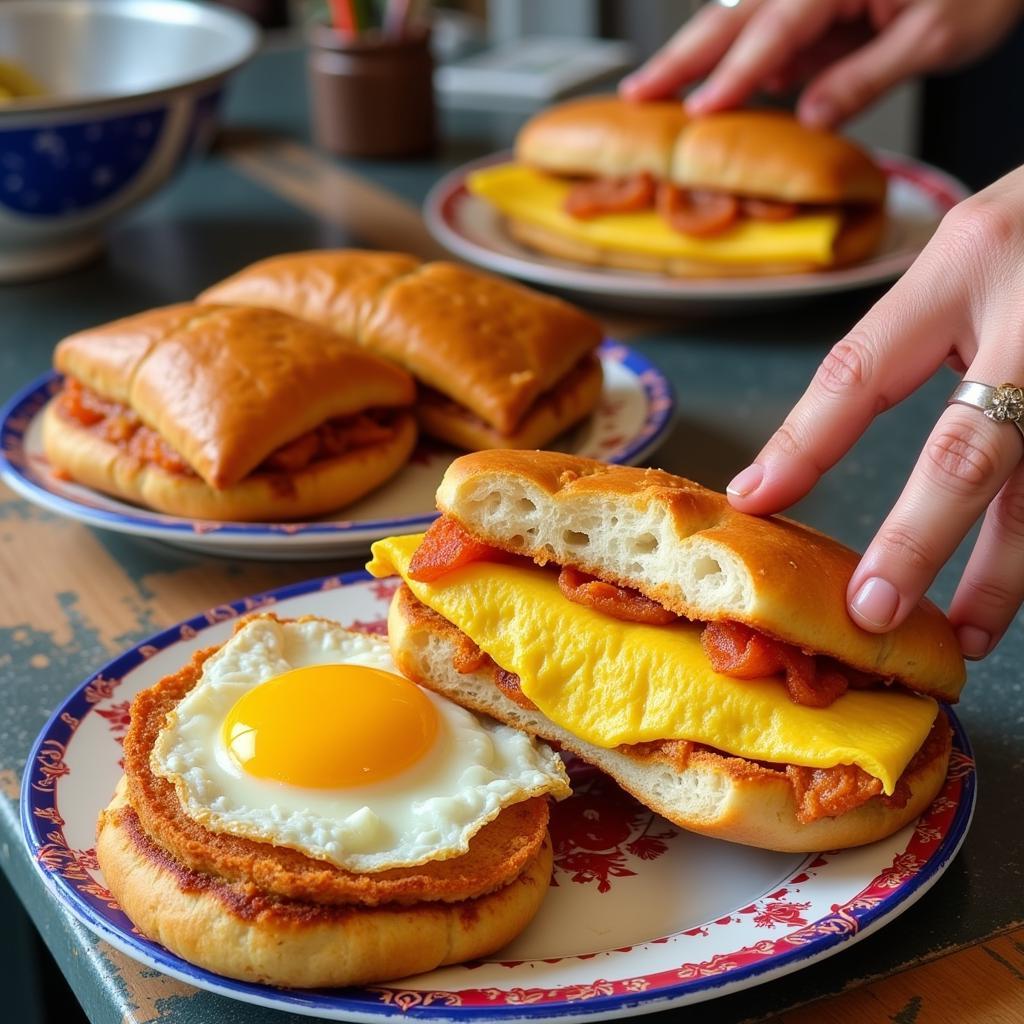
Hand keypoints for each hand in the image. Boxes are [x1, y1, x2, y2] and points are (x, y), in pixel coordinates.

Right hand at [620, 0, 1023, 127]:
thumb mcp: (937, 37)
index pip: (774, 29)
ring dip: (699, 52)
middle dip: (682, 55)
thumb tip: (810, 115)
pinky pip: (767, 22)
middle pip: (734, 12)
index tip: (696, 112)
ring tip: (654, 88)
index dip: (732, 74)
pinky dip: (741, 52)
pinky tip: (724, 81)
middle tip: (635, 91)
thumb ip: (866, 77)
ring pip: (739, 14)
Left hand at [724, 164, 1023, 658]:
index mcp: (964, 264)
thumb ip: (901, 342)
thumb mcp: (962, 256)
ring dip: (1006, 573)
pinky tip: (1018, 583)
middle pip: (969, 450)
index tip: (754, 503)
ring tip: (968, 634)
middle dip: (918, 541)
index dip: (803, 444)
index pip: (860, 370)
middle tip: (873, 611)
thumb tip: (803, 455)